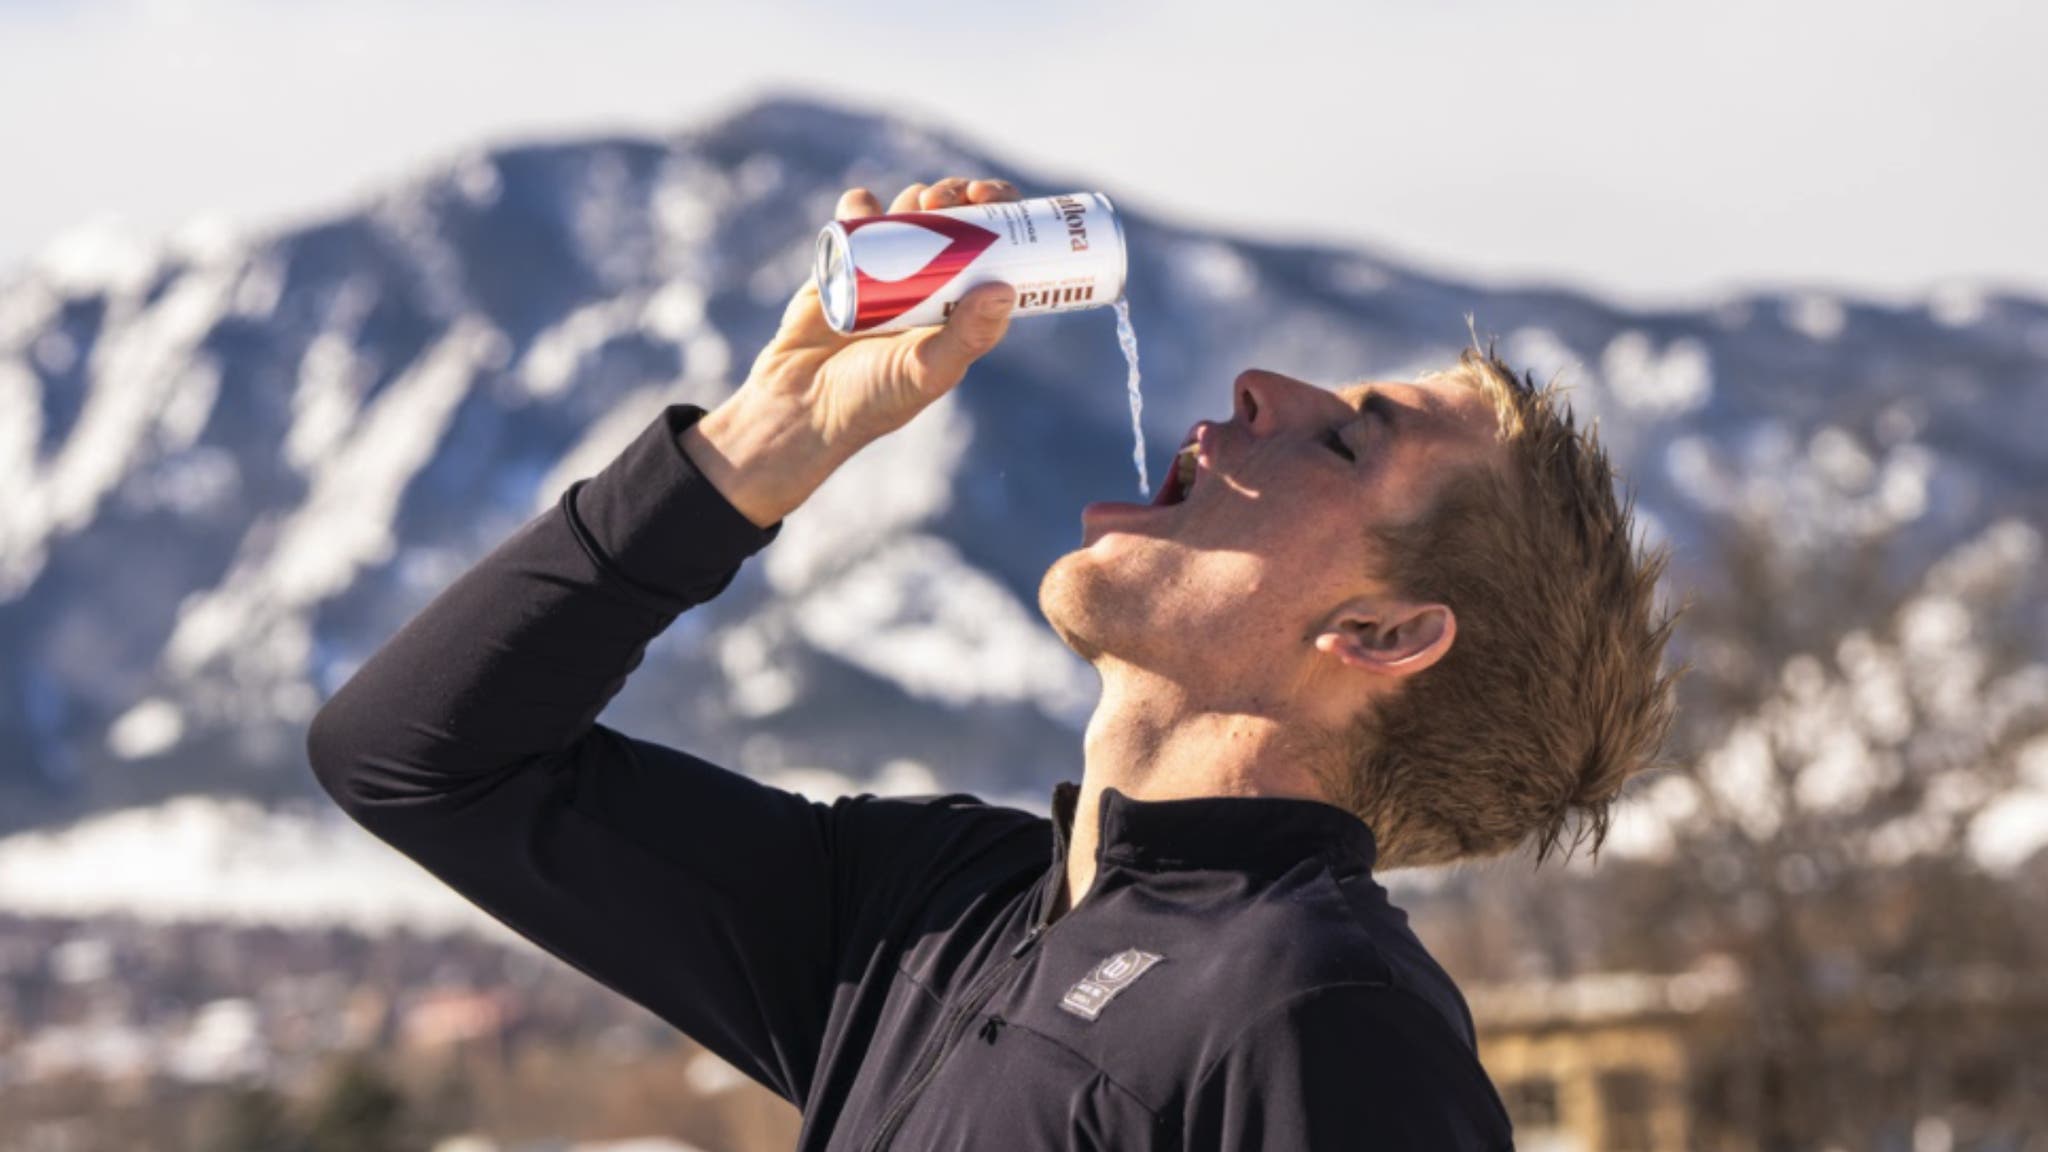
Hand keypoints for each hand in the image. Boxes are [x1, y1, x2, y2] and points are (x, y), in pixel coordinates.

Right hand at [681, 177, 1020, 527]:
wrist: (800, 407)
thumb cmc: (873, 400)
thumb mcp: (927, 371)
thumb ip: (967, 337)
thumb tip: (1007, 288)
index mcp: (961, 310)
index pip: (995, 252)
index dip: (1000, 217)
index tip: (994, 199)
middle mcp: (930, 285)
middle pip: (957, 223)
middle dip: (959, 197)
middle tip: (951, 197)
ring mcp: (886, 271)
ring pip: (911, 215)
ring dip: (920, 196)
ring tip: (920, 201)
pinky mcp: (842, 265)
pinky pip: (855, 222)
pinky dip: (860, 205)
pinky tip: (864, 205)